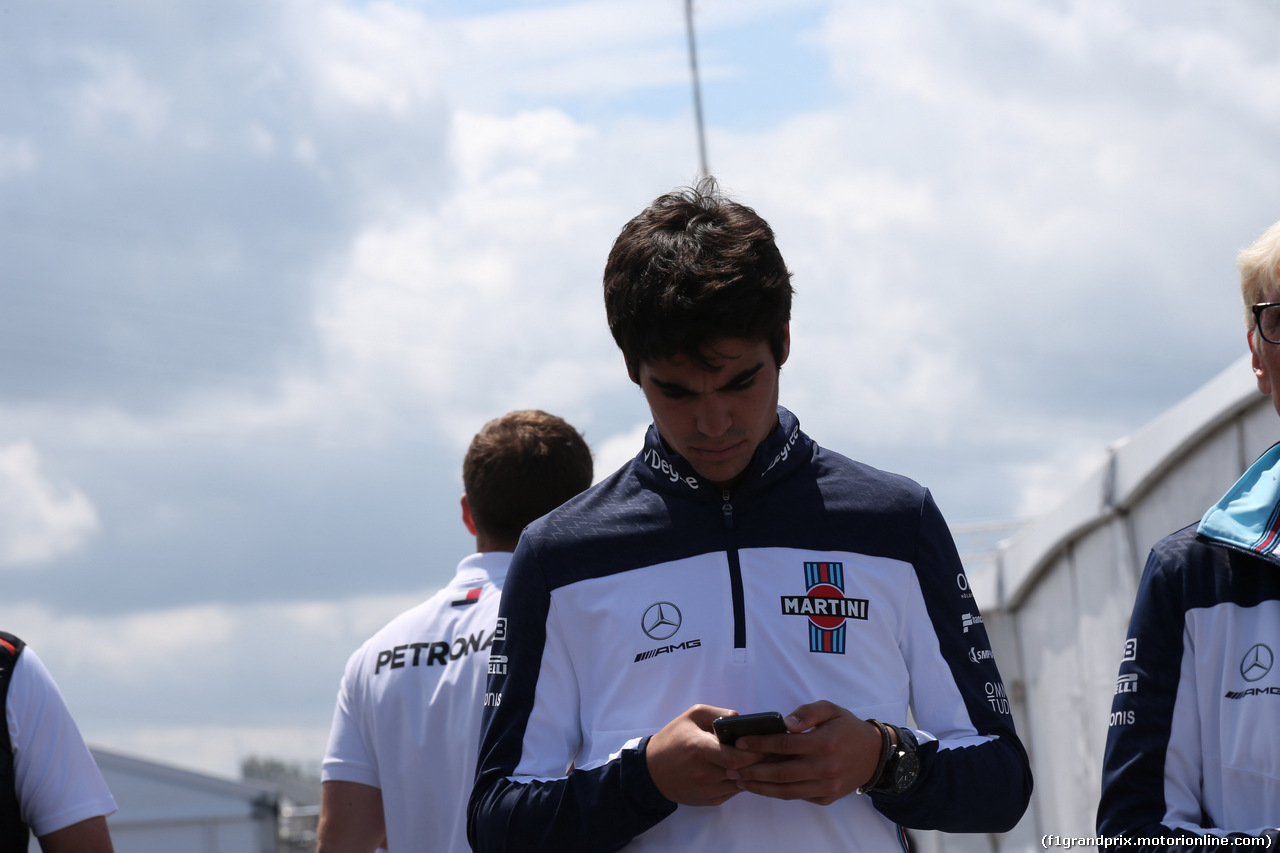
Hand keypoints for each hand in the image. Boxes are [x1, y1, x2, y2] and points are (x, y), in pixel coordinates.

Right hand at [645, 704, 770, 806]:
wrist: (651, 771)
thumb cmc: (673, 739)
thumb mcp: (692, 716)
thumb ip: (719, 713)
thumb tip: (743, 720)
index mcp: (699, 748)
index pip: (736, 757)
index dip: (755, 752)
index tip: (764, 742)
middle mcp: (704, 773)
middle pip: (743, 771)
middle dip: (760, 761)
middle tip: (771, 751)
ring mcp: (707, 790)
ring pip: (742, 783)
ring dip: (753, 772)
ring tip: (761, 759)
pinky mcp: (709, 801)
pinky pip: (734, 791)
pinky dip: (741, 780)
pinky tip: (742, 769)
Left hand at [729, 700, 883, 804]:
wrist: (874, 755)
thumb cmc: (847, 728)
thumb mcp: (831, 709)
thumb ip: (807, 713)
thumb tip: (786, 723)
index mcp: (824, 743)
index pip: (784, 745)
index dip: (759, 744)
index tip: (739, 742)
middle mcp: (824, 768)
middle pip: (780, 772)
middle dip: (752, 771)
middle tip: (731, 767)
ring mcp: (826, 786)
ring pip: (786, 790)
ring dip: (760, 787)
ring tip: (740, 780)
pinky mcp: (826, 798)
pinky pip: (797, 797)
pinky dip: (777, 793)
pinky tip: (762, 787)